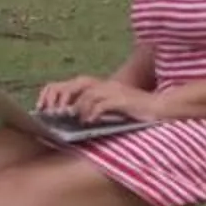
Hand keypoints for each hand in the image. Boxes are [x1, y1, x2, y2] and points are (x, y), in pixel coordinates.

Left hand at [39, 73, 158, 123]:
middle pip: (77, 84)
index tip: (43, 109)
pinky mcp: (123, 100)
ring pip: (88, 94)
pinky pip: (103, 103)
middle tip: (54, 114)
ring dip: (77, 108)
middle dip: (62, 98)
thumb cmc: (136, 112)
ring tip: (71, 120)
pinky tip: (89, 122)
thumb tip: (72, 119)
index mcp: (100, 85)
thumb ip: (94, 109)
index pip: (71, 83)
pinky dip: (93, 112)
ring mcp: (114, 91)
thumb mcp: (112, 109)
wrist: (162, 109)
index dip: (55, 93)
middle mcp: (105, 84)